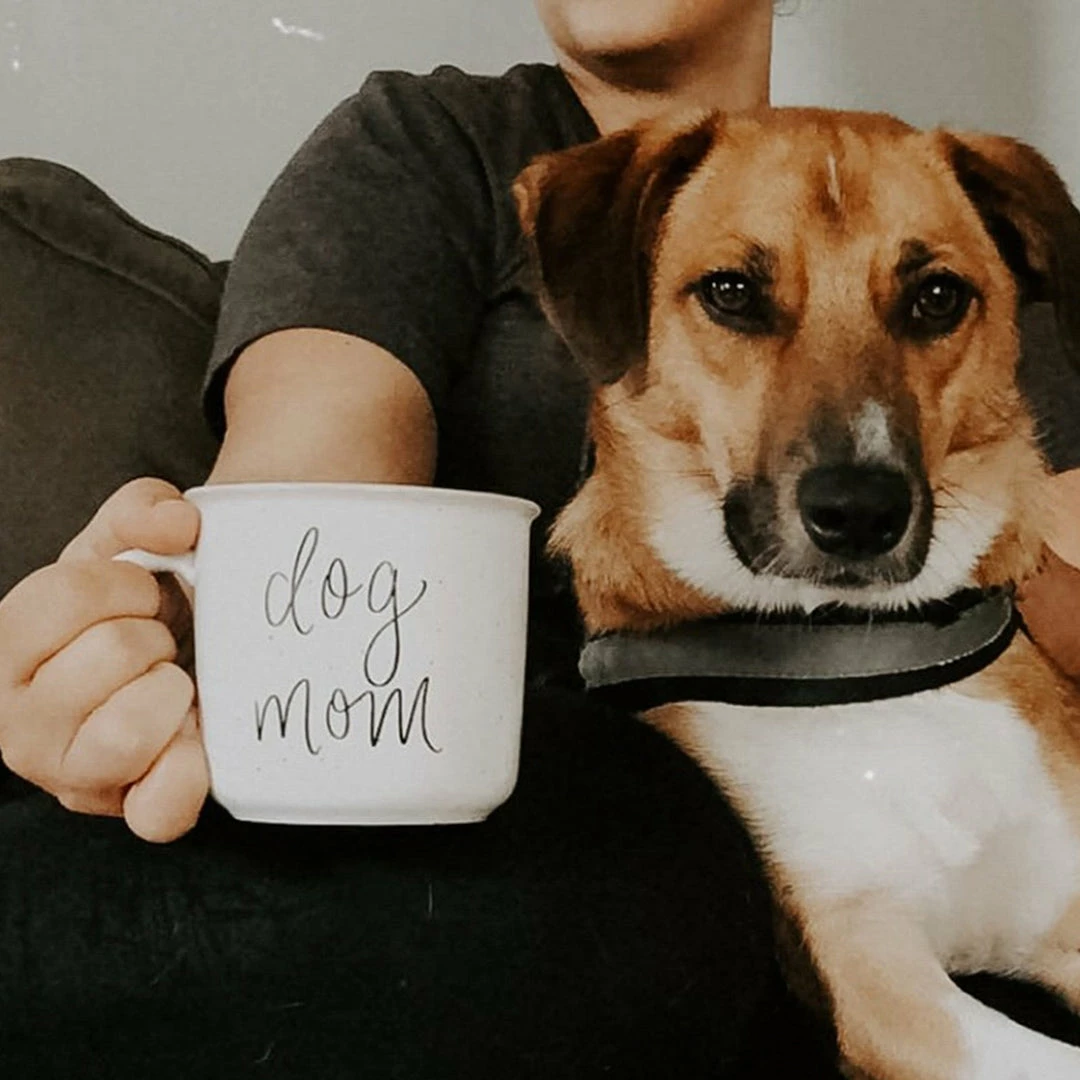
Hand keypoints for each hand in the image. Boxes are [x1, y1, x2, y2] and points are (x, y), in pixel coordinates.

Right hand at [0, 478, 208, 840]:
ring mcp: (73, 776)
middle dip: (154, 636)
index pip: (64, 598)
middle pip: (109, 656)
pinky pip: (158, 808)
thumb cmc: (144, 607)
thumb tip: (176, 525)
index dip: (125, 584)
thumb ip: (143, 510)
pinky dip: (186, 773)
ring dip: (171, 692)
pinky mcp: (131, 810)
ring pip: (128, 732)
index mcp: (9, 651)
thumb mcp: (130, 543)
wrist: (183, 655)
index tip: (141, 594)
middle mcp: (21, 724)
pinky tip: (193, 737)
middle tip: (158, 644)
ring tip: (170, 683)